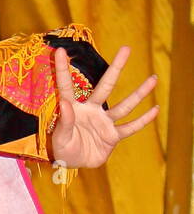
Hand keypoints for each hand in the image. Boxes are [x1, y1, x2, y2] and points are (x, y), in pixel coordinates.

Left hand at [48, 45, 157, 168]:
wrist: (73, 165)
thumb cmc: (63, 150)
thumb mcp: (59, 139)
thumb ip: (64, 123)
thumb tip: (64, 103)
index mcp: (74, 109)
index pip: (67, 87)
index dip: (62, 70)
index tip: (60, 50)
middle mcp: (92, 110)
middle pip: (106, 86)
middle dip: (116, 68)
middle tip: (126, 49)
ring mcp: (104, 122)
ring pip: (124, 106)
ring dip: (139, 94)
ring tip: (153, 79)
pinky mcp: (112, 136)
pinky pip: (129, 128)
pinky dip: (142, 121)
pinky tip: (154, 110)